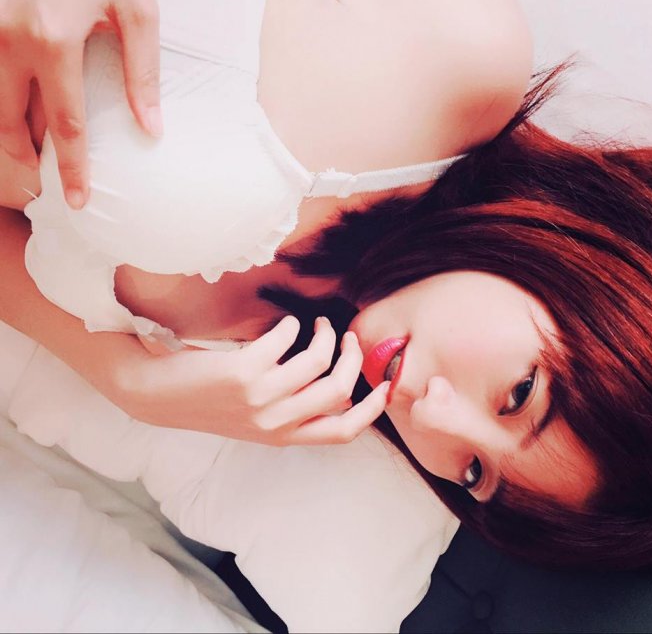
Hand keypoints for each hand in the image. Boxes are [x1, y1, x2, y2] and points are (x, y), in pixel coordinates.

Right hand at [0, 0, 160, 208]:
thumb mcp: (136, 9)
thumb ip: (142, 73)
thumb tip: (151, 130)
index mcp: (53, 39)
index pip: (64, 126)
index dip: (71, 169)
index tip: (78, 200)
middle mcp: (7, 35)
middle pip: (10, 122)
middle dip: (26, 159)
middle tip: (43, 183)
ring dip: (7, 132)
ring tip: (28, 153)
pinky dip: (0, 98)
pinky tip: (16, 109)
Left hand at [116, 316, 389, 445]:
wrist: (155, 397)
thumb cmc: (208, 404)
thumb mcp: (254, 422)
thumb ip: (291, 412)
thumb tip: (331, 382)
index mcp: (283, 437)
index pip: (342, 432)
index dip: (372, 410)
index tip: (386, 386)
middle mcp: (275, 422)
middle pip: (339, 391)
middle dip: (353, 359)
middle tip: (347, 338)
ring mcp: (260, 397)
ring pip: (317, 362)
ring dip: (325, 335)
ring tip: (316, 324)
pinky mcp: (243, 371)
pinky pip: (284, 340)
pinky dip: (289, 326)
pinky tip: (282, 324)